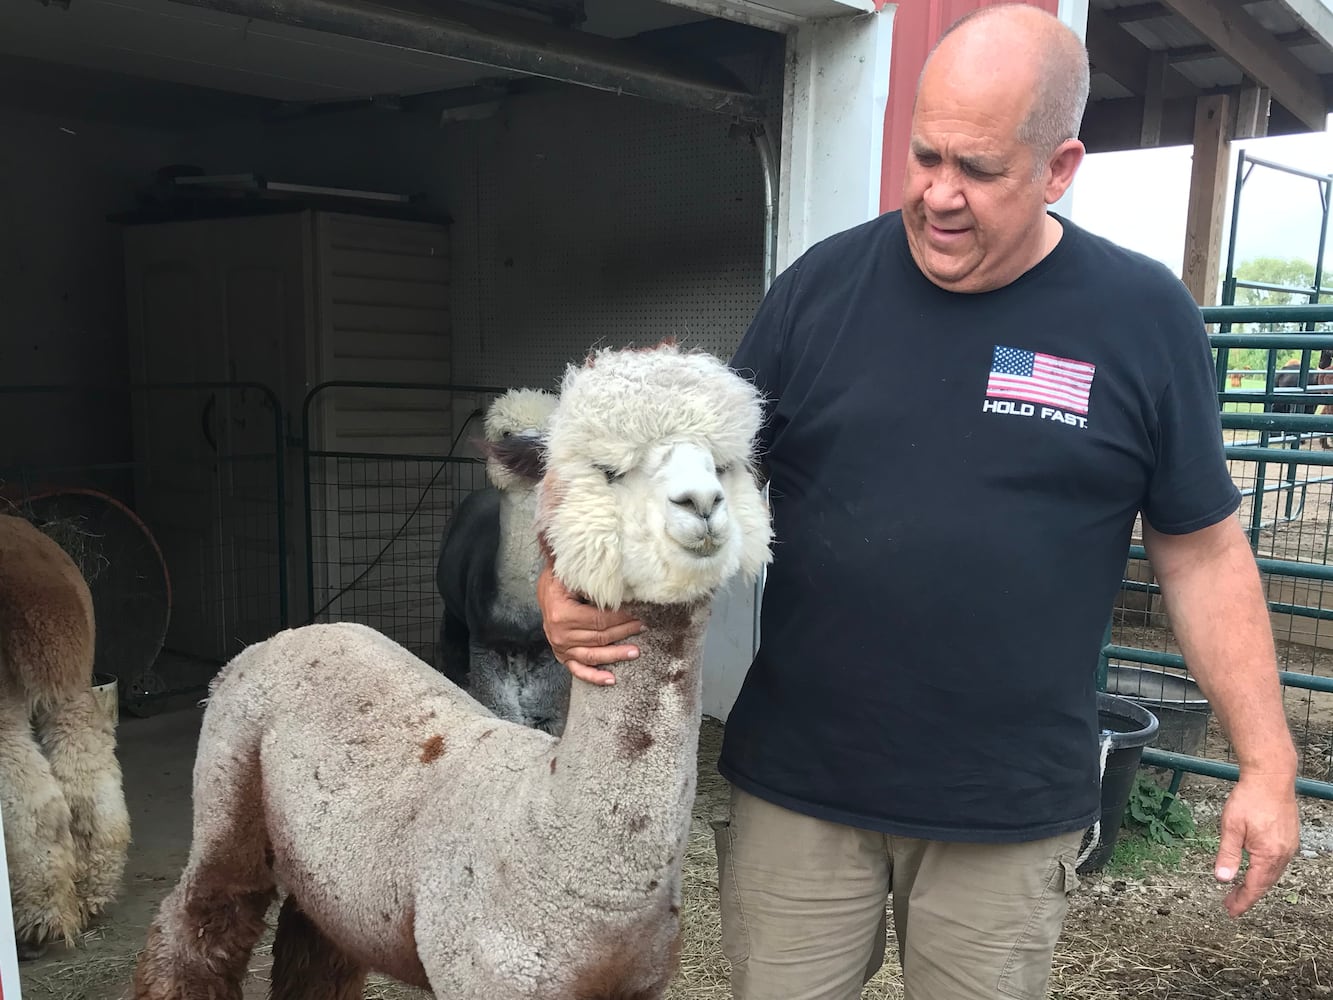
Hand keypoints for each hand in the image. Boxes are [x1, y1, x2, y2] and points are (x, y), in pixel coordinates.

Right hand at [536, 557, 641, 685]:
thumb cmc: (561, 580)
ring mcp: (560, 647)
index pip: (599, 620)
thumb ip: (592, 587)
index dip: (620, 618)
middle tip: (642, 627)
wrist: (546, 589)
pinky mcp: (562, 655)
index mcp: (562, 615)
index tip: (637, 613)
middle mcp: (560, 634)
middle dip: (624, 632)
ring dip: (616, 655)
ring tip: (635, 651)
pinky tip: (611, 679)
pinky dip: (594, 676)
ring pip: (594, 655)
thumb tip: (617, 594)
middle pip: (600, 638)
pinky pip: (579, 670)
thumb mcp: (573, 577)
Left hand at [1212, 772, 1300, 916]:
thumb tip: (1222, 878)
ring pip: (1272, 873)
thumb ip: (1227, 855)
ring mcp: (1289, 846)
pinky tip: (1255, 869)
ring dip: (1256, 883)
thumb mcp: (1231, 827)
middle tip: (1230, 903)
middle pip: (1265, 883)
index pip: (1254, 887)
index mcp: (1268, 855)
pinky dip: (1265, 870)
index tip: (1231, 911)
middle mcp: (1283, 854)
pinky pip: (1277, 862)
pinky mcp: (1289, 838)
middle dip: (1247, 895)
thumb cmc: (1250, 799)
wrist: (1271, 778)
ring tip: (1240, 890)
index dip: (1242, 901)